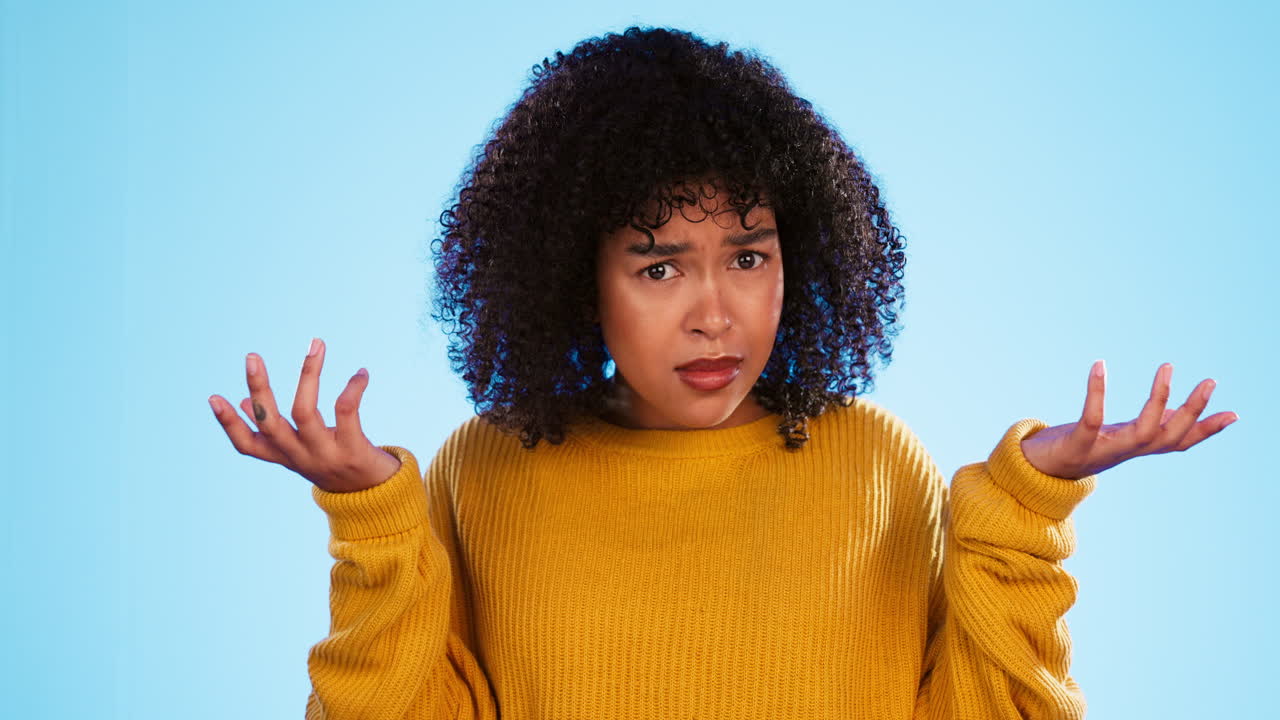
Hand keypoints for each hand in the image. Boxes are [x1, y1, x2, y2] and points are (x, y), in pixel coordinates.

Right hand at [208, 338, 402, 492]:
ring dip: (308, 375)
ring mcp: (325, 455)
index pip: (247, 445)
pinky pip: (346, 412)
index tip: (213, 397)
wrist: (375, 498)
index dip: (228, 424)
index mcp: (284, 457)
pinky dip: (353, 388)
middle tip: (252, 356)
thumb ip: (275, 430)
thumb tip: (246, 402)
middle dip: (260, 389)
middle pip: (271, 424)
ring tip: (315, 345)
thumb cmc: (334, 464)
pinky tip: (361, 373)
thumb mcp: (302, 450)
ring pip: (305, 412)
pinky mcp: (353, 451)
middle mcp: (300, 457)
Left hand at [1019, 361, 1238, 479]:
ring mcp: (1102, 450)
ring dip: (1158, 399)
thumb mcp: (1116, 436)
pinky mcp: (1076, 445)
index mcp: (1135, 446)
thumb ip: (1144, 427)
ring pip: (1141, 430)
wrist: (1036, 472)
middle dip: (1192, 411)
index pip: (1179, 441)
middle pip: (1168, 436)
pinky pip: (1091, 418)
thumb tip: (1172, 415)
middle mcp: (1125, 450)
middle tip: (1210, 381)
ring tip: (1168, 366)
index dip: (1206, 431)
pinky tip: (1100, 365)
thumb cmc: (1079, 447)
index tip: (1234, 414)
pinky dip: (1096, 392)